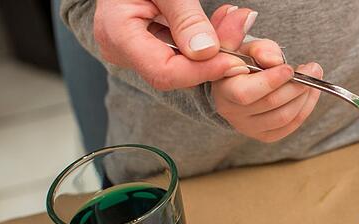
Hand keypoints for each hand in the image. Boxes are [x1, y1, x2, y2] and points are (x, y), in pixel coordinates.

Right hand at [93, 1, 255, 89]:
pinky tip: (223, 23)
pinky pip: (182, 53)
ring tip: (235, 21)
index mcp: (117, 34)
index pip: (163, 72)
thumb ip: (185, 17)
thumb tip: (206, 52)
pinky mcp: (149, 47)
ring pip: (184, 65)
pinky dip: (205, 41)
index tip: (235, 61)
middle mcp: (122, 51)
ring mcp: (135, 51)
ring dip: (215, 47)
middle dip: (214, 58)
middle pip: (176, 72)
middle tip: (241, 30)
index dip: (201, 71)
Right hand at [210, 12, 322, 142]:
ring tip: (314, 79)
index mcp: (222, 89)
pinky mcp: (265, 135)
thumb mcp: (247, 47)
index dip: (271, 81)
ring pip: (284, 117)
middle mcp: (232, 112)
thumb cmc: (243, 60)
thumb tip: (275, 60)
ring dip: (304, 97)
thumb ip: (260, 49)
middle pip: (271, 104)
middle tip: (313, 69)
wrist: (238, 81)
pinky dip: (306, 108)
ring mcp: (248, 127)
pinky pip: (290, 126)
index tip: (290, 68)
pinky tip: (311, 92)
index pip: (245, 93)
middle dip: (296, 86)